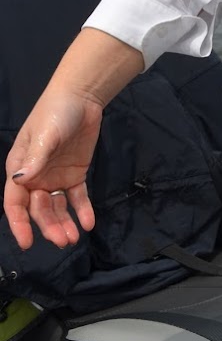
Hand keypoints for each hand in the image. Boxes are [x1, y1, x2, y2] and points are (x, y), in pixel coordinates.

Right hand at [3, 27, 143, 249]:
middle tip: (63, 240)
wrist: (82, 97)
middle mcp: (35, 178)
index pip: (15, 202)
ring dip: (64, 223)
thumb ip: (35, 159)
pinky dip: (82, 210)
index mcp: (20, 169)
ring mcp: (55, 177)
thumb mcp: (45, 134)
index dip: (18, 223)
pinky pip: (77, 197)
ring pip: (57, 207)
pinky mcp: (75, 174)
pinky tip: (88, 223)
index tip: (27, 243)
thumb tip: (20, 181)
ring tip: (74, 238)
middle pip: (39, 209)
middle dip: (49, 226)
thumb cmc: (55, 112)